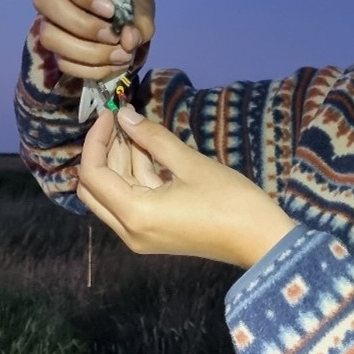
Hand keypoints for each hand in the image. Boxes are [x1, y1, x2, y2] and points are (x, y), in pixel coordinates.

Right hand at [31, 0, 156, 80]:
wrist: (126, 18)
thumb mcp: (141, 0)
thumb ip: (141, 17)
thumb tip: (128, 39)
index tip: (110, 10)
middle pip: (45, 2)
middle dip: (83, 25)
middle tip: (114, 36)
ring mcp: (48, 19)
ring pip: (48, 36)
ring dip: (86, 52)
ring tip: (120, 55)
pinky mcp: (55, 46)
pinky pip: (61, 61)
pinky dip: (90, 69)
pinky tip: (113, 65)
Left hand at [77, 106, 295, 268]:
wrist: (261, 240)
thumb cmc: (230, 201)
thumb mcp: (190, 164)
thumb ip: (153, 138)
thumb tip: (124, 115)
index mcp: (134, 213)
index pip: (93, 174)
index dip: (96, 139)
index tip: (110, 113)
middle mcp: (128, 229)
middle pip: (94, 188)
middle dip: (103, 151)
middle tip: (120, 121)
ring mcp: (140, 234)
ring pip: (112, 193)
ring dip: (119, 161)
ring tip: (135, 127)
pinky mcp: (153, 232)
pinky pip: (131, 200)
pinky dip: (135, 175)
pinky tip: (146, 148)